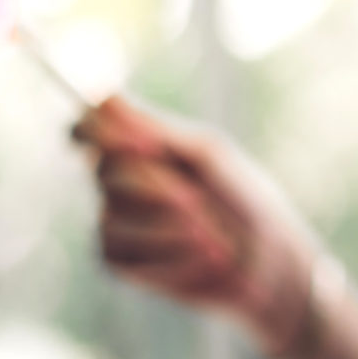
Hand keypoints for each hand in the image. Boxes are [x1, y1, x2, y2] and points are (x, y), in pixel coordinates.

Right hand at [74, 98, 325, 354]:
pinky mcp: (117, 261)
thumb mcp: (208, 154)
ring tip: (214, 239)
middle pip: (106, 168)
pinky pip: (123, 254)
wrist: (269, 262)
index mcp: (137, 143)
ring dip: (172, 230)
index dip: (96, 128)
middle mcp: (116, 179)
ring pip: (112, 218)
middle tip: (196, 201)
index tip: (143, 145)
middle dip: (158, 187)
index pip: (89, 123)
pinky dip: (172, 259)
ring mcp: (113, 220)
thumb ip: (156, 128)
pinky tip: (203, 261)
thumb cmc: (243, 197)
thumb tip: (103, 96)